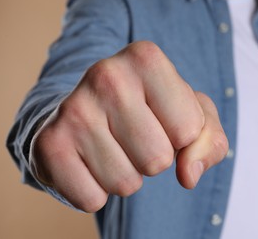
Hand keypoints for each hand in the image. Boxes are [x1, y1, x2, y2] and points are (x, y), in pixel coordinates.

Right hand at [30, 41, 228, 211]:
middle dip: (152, 160)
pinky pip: (92, 199)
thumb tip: (188, 174)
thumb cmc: (144, 111)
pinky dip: (95, 192)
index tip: (159, 120)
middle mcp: (106, 74)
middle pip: (158, 159)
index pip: (189, 130)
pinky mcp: (49, 144)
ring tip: (109, 148)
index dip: (180, 137)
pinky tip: (87, 162)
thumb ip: (208, 140)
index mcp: (145, 58)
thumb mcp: (189, 114)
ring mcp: (73, 109)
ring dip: (124, 175)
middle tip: (131, 138)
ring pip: (126, 183)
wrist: (81, 113)